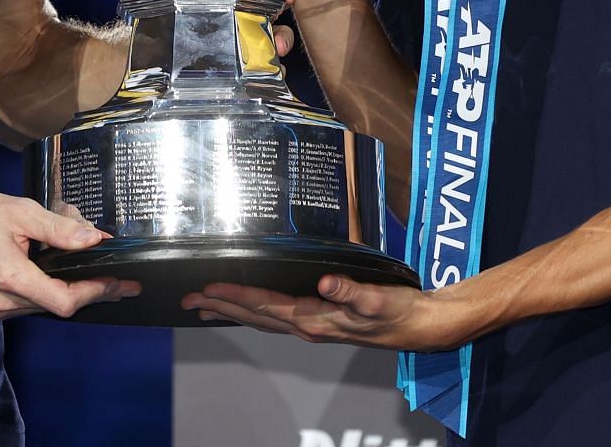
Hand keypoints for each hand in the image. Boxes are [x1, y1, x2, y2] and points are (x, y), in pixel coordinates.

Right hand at [0, 189, 137, 321]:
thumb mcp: (19, 211)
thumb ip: (59, 228)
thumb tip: (94, 239)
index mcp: (10, 279)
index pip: (65, 301)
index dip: (95, 292)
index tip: (119, 284)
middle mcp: (0, 304)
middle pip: (57, 304)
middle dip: (85, 285)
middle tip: (112, 273)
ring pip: (41, 304)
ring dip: (62, 285)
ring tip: (77, 260)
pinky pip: (24, 304)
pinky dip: (41, 288)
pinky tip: (47, 269)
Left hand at [180, 274, 470, 351]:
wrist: (423, 326)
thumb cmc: (401, 312)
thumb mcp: (379, 299)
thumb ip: (351, 292)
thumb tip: (324, 284)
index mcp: (317, 319)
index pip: (266, 306)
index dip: (235, 296)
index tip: (207, 288)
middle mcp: (310, 326)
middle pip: (255, 316)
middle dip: (220, 306)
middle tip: (187, 299)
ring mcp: (314, 326)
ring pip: (263, 319)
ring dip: (232, 311)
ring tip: (204, 304)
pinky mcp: (321, 321)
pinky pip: (278, 318)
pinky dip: (256, 311)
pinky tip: (249, 307)